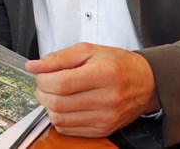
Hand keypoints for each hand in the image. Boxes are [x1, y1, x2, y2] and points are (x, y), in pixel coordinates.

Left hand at [26, 43, 159, 137]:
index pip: (60, 83)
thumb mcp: (89, 51)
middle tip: (44, 84)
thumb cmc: (118, 64)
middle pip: (57, 103)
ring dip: (48, 106)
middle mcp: (106, 98)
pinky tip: (65, 106)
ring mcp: (105, 117)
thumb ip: (58, 58)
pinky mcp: (103, 129)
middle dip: (42, 92)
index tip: (40, 74)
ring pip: (60, 119)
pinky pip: (69, 129)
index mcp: (103, 74)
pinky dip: (59, 118)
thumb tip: (33, 66)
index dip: (42, 80)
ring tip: (54, 94)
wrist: (146, 83)